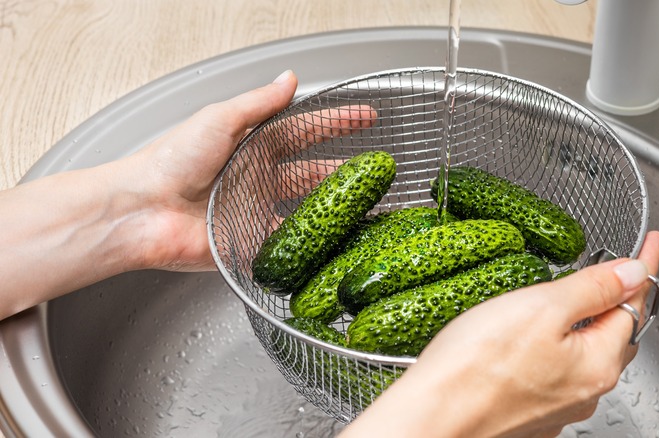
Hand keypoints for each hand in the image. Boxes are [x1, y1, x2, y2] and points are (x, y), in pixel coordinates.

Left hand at [0, 70, 375, 318]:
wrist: (142, 210)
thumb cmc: (169, 161)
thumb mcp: (219, 118)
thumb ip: (259, 104)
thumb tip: (288, 80)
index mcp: (249, 143)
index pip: (303, 130)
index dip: (335, 123)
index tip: (364, 117)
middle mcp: (255, 176)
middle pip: (310, 169)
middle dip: (344, 166)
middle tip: (375, 164)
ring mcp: (255, 208)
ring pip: (305, 205)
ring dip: (332, 202)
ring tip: (362, 199)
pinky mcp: (250, 240)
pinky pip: (287, 240)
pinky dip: (309, 238)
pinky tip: (329, 234)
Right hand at [342, 231, 658, 437]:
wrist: (431, 419)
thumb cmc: (475, 368)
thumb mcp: (541, 308)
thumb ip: (593, 288)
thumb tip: (634, 272)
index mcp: (597, 363)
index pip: (635, 304)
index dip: (645, 266)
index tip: (654, 243)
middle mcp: (584, 392)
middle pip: (616, 334)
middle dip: (621, 299)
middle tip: (620, 268)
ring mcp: (556, 407)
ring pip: (585, 356)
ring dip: (588, 325)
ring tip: (578, 300)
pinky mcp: (528, 414)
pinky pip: (557, 374)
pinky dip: (559, 350)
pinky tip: (537, 341)